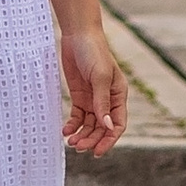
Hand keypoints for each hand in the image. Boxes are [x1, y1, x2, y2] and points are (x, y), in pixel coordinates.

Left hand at [57, 5, 127, 156]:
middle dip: (91, 139)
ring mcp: (93, 99)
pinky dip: (73, 125)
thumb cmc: (94, 52)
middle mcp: (108, 100)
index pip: (118, 124)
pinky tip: (66, 130)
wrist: (78, 34)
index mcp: (119, 96)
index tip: (97, 151)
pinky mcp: (80, 96)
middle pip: (102, 128)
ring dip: (81, 134)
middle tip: (78, 147)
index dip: (109, 140)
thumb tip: (107, 127)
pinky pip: (78, 116)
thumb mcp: (99, 77)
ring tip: (70, 141)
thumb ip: (102, 102)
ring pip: (89, 124)